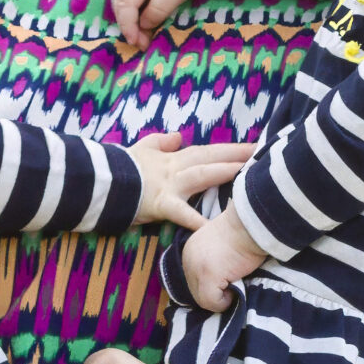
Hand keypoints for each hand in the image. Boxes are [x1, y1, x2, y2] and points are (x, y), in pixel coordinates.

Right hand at [113, 0, 214, 48]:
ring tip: (144, 39)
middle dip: (129, 27)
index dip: (128, 25)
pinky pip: (131, 3)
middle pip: (120, 6)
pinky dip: (136, 17)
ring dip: (132, 24)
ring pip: (123, 6)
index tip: (136, 42)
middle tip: (143, 45)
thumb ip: (158, 9)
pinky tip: (146, 27)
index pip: (124, 4)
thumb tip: (143, 26)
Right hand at [128, 134, 254, 229]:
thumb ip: (162, 142)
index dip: (232, 148)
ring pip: (201, 175)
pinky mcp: (160, 203)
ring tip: (248, 174)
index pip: (208, 151)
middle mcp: (175, 168)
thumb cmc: (122, 167)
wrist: (101, 180)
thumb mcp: (142, 148)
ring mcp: (169, 185)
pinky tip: (213, 228)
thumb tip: (179, 136)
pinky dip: (197, 220)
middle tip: (262, 153)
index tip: (254, 146)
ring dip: (224, 172)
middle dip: (237, 156)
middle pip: (211, 158)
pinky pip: (181, 212)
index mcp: (174, 158)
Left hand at [180, 209, 267, 311]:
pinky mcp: (207, 277)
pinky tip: (237, 285)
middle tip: (234, 282)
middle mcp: (188, 260)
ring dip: (222, 298)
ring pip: (203, 300)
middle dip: (216, 293)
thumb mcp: (220, 243)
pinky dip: (226, 302)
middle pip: (196, 292)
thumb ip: (213, 258)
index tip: (228, 277)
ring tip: (237, 282)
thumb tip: (219, 281)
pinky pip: (213, 303)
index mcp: (190, 250)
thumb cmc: (243, 230)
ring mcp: (196, 269)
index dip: (212, 284)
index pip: (194, 279)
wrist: (251, 223)